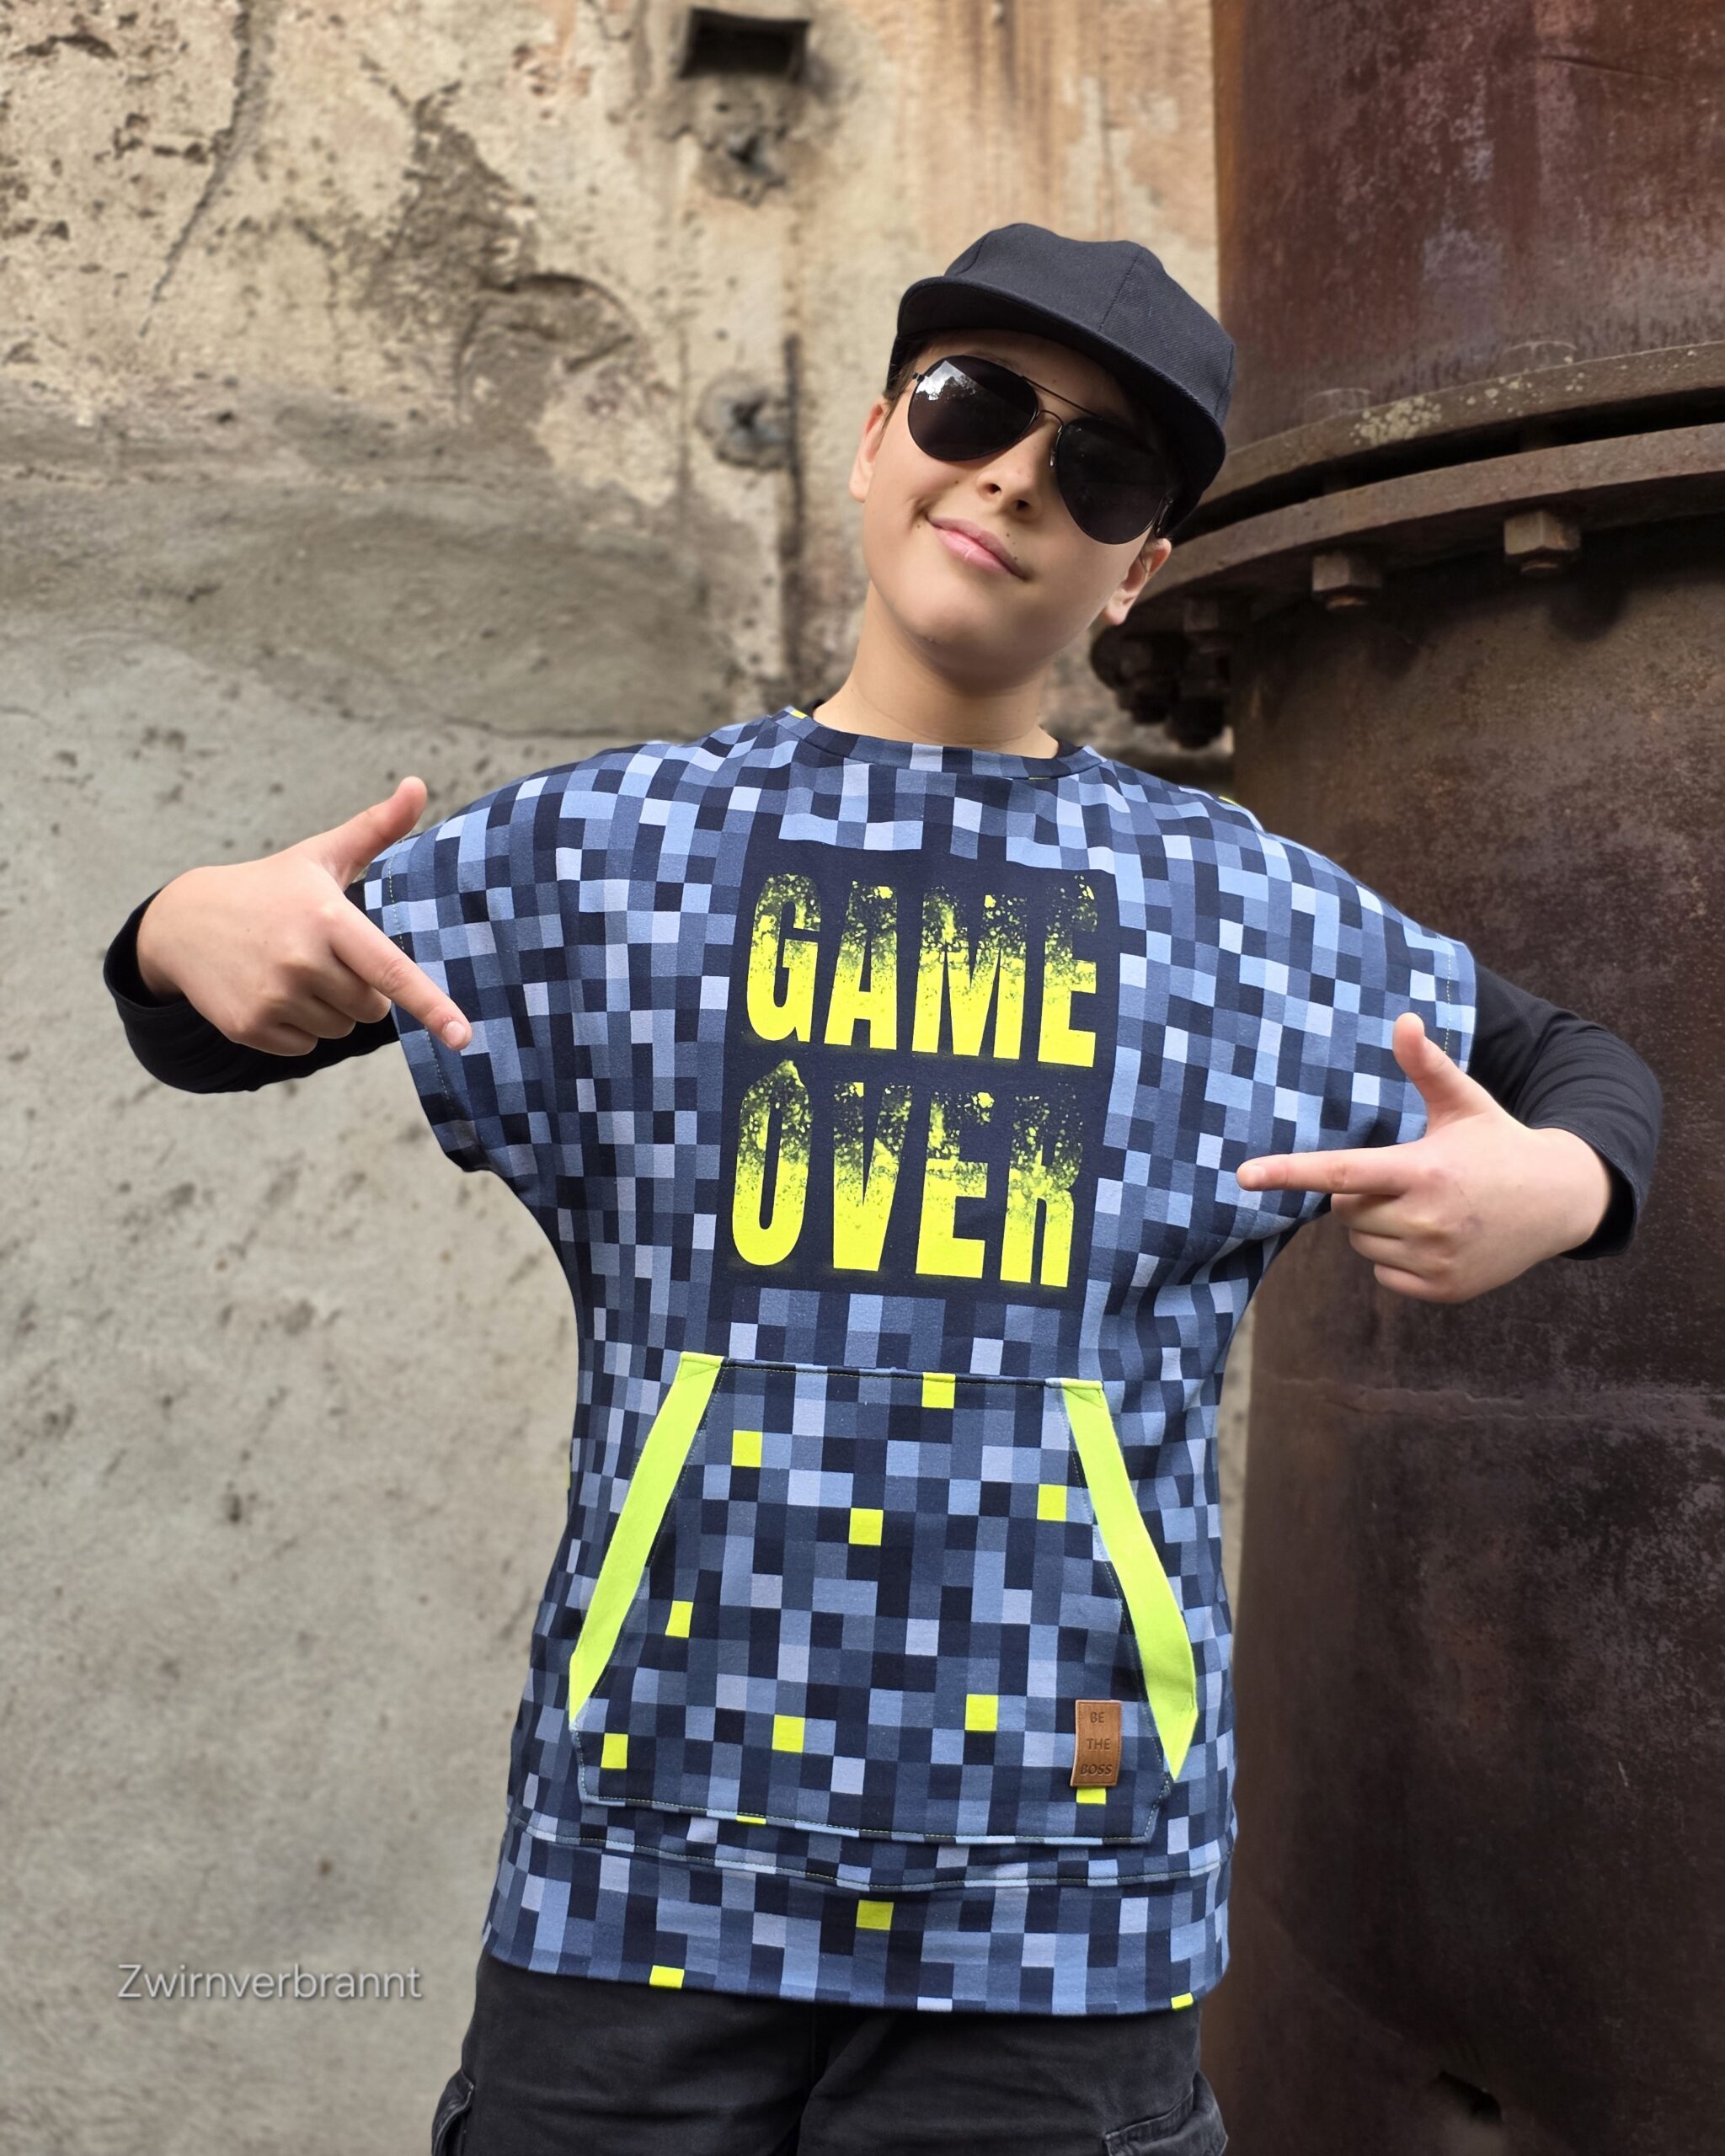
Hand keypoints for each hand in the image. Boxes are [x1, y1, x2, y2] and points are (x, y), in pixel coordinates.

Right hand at [134, 777, 472, 1054]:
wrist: (183, 921)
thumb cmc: (271, 888)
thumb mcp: (322, 855)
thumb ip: (377, 827)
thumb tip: (419, 785)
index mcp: (328, 918)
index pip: (391, 970)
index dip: (432, 1006)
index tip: (463, 1036)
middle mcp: (301, 960)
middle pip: (371, 1008)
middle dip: (358, 989)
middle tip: (321, 956)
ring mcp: (273, 996)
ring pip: (339, 1030)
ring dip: (327, 1010)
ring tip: (291, 971)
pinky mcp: (249, 1026)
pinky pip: (305, 1048)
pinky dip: (296, 1028)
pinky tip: (269, 992)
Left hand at [1234, 1012, 1613, 1301]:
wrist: (1560, 1201)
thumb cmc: (1499, 1144)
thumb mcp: (1464, 1103)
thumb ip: (1427, 1065)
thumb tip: (1403, 1019)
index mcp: (1424, 1169)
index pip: (1341, 1172)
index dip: (1288, 1173)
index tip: (1243, 1176)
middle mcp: (1427, 1220)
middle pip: (1345, 1211)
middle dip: (1361, 1194)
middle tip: (1407, 1179)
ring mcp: (1436, 1259)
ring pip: (1362, 1245)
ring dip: (1378, 1227)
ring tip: (1428, 1207)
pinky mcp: (1443, 1290)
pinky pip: (1384, 1275)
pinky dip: (1397, 1259)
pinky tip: (1437, 1239)